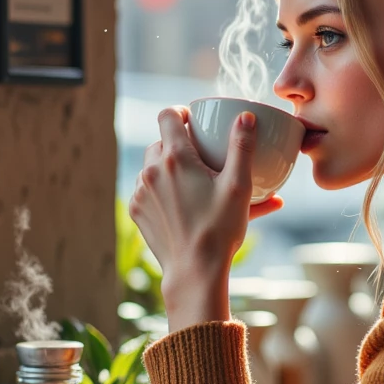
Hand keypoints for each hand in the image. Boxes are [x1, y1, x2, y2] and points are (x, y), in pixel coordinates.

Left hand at [129, 107, 281, 330]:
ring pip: (152, 166)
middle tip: (201, 156)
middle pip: (160, 141)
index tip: (193, 121)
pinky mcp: (137, 211)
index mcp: (175, 158)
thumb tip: (246, 117)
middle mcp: (151, 171)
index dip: (181, 113)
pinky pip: (147, 189)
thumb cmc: (219, 230)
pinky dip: (162, 190)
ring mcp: (140, 192)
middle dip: (178, 142)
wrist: (194, 271)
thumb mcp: (239, 186)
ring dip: (168, 167)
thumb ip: (242, 147)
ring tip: (193, 182)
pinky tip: (182, 203)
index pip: (168, 115)